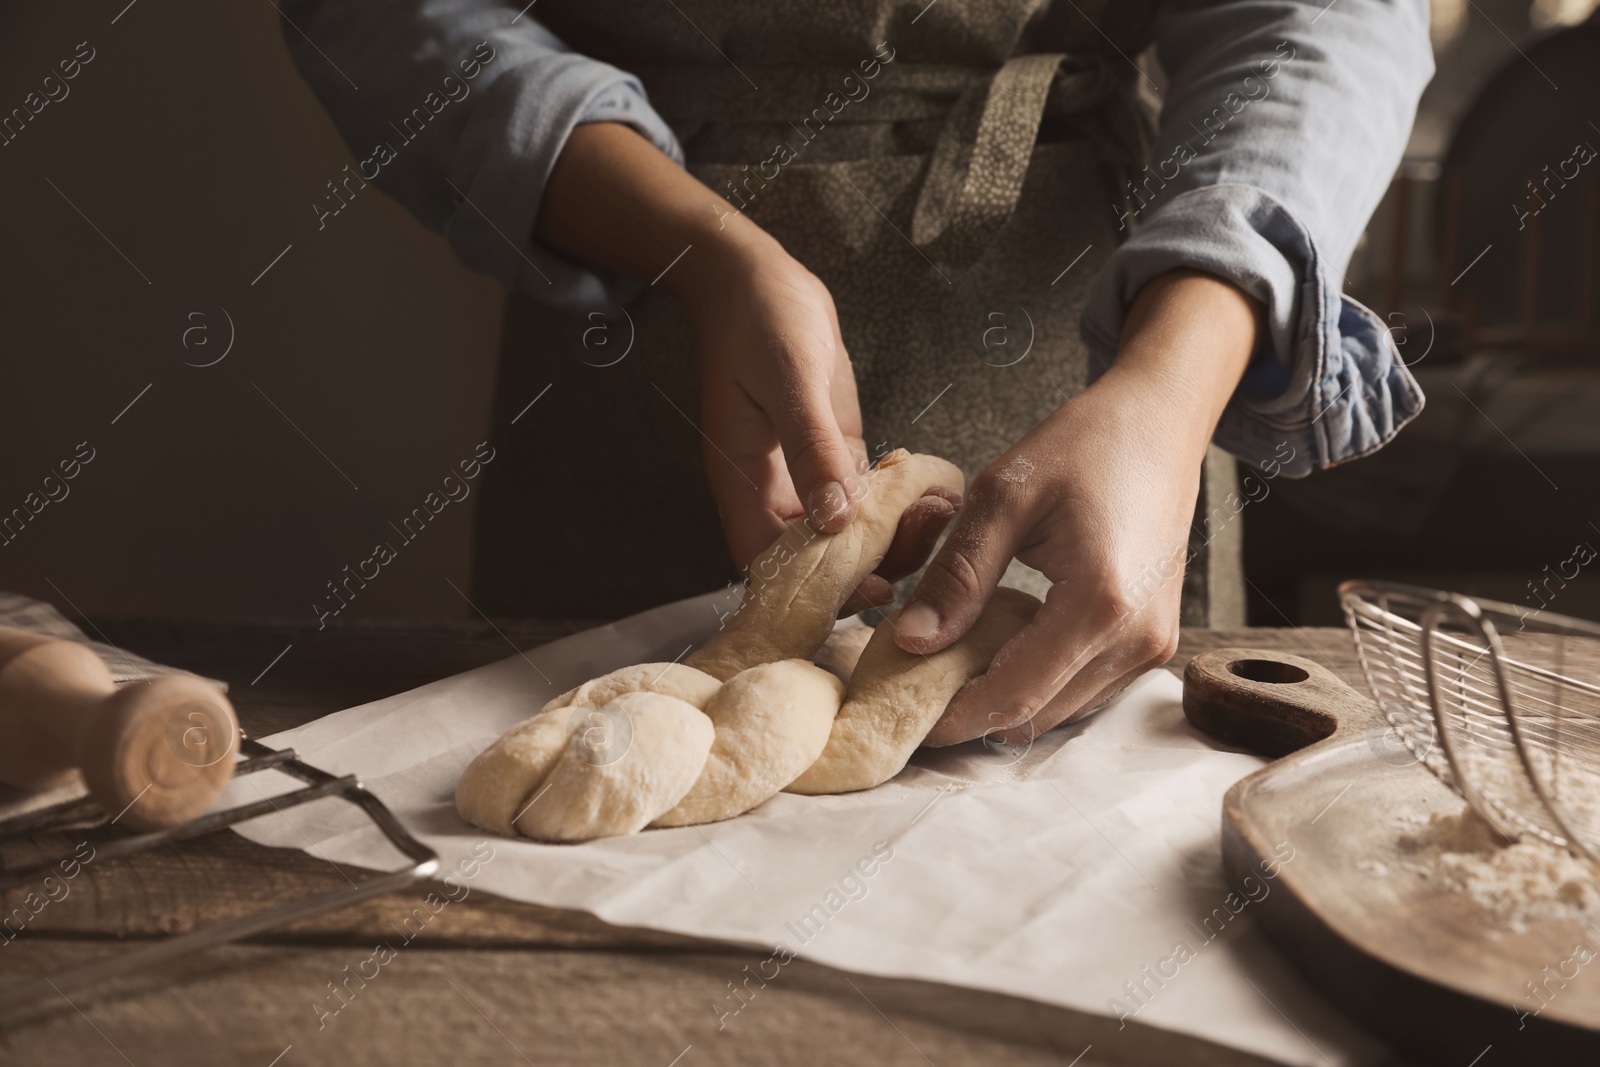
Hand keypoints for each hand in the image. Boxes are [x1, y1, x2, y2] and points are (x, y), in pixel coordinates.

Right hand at [537, 123, 957, 608]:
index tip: (869, 588)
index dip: (815, 590)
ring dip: (891, 537)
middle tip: (923, 551)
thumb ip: (812, 450)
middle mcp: (773, 490)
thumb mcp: (789, 381)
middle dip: (868, 568)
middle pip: (815, 560)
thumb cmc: (760, 322)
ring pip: (847, 534)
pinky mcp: (834, 452)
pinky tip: (934, 492)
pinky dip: (898, 504)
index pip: (771, 563)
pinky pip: (865, 498)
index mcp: (745, 483)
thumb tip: (835, 520)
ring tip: (938, 516)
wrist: (757, 278)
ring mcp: (806, 474)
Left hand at [893, 271, 1260, 744]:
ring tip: (949, 662)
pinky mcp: (1153, 641)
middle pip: (1035, 714)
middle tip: (911, 687)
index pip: (1012, 695)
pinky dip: (1037, 680)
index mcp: (1100, 604)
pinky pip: (1084, 687)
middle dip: (970, 712)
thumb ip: (957, 574)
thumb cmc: (1086, 445)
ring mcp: (1152, 646)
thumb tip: (911, 640)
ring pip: (1060, 710)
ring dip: (1003, 697)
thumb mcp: (1004, 497)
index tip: (897, 713)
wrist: (1161, 423)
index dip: (951, 716)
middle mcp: (1136, 640)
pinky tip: (999, 644)